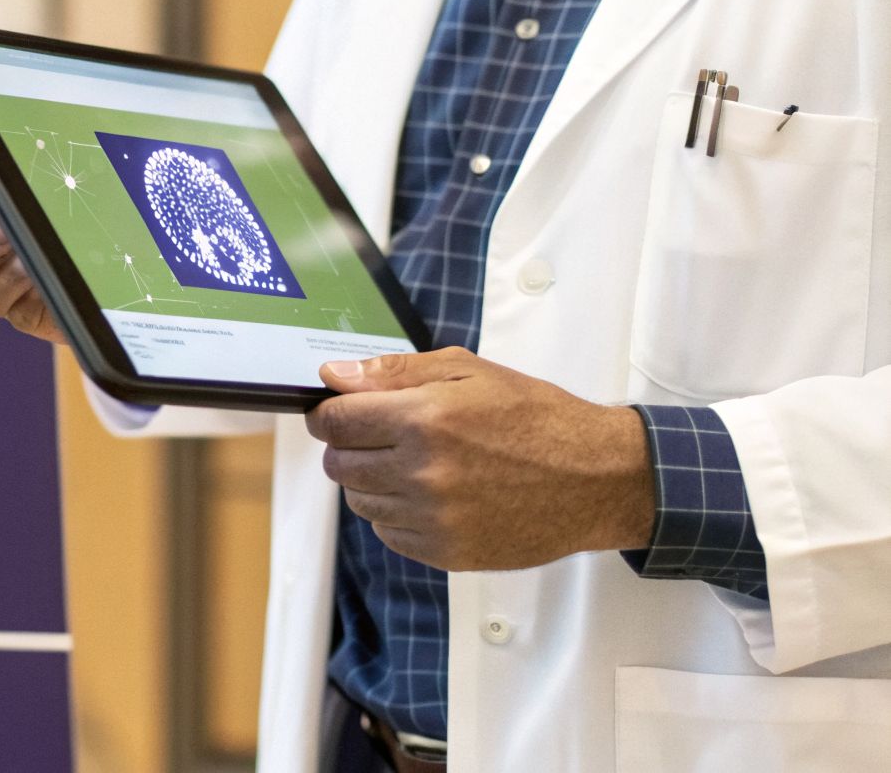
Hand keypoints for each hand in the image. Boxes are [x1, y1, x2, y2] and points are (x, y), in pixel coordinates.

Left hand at [305, 347, 654, 570]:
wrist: (595, 478)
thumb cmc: (535, 418)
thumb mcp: (469, 371)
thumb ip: (394, 372)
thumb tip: (334, 377)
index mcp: (424, 420)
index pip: (334, 422)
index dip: (328, 414)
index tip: (337, 412)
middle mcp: (422, 472)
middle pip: (339, 464)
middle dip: (349, 446)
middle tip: (382, 436)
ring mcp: (433, 518)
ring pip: (360, 501)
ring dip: (373, 481)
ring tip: (414, 464)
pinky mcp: (446, 552)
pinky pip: (389, 534)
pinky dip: (397, 514)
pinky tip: (431, 494)